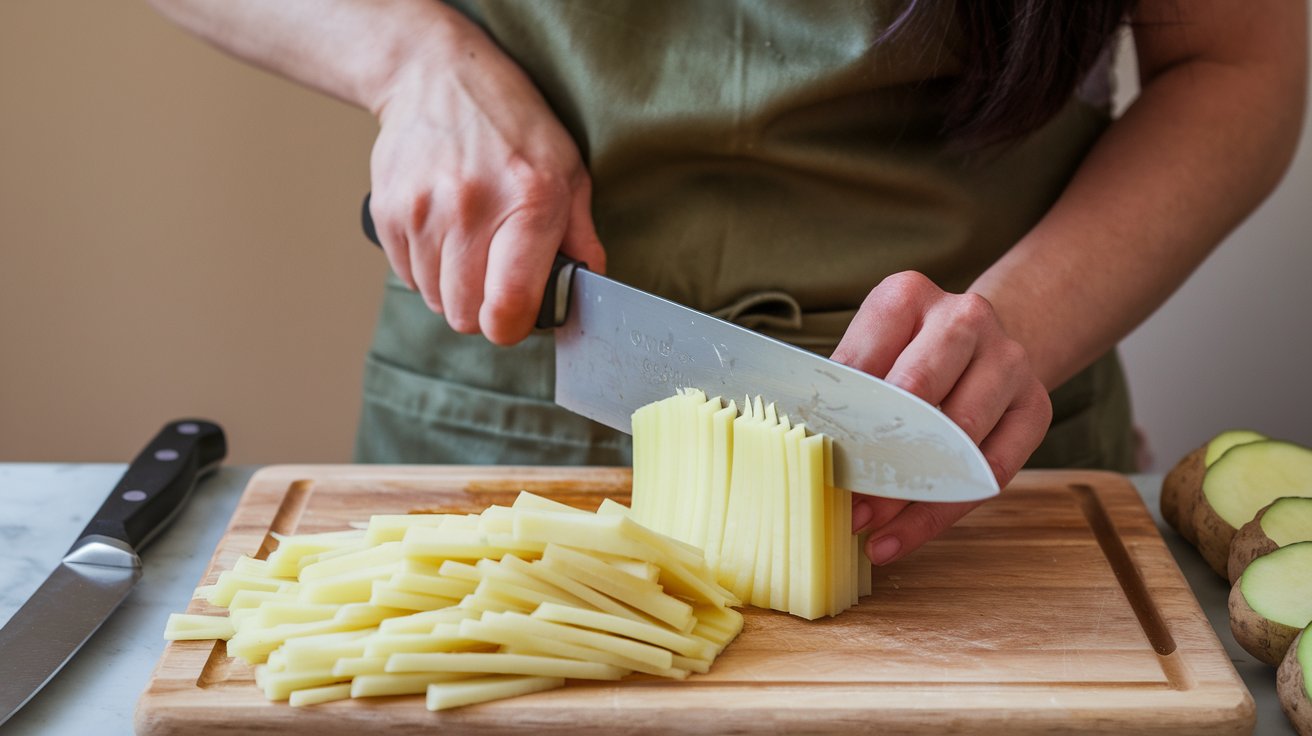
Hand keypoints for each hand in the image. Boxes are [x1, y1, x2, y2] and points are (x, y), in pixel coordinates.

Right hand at [366, 11, 603, 344]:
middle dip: (485, 310)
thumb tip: (587, 290)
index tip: (520, 315)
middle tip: (497, 278)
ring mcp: (421, 213)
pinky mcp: (387, 214)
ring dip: (454, 289)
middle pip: (466, 317)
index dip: (514, 326)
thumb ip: (581, 237)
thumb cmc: (512, 125)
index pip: (508, 307)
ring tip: (471, 246)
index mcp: (528, 202)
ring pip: (435, 302)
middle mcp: (470, 210)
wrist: (436, 75)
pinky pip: (408, 278)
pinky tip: (444, 234)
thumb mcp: (568, 170)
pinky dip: (427, 270)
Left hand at [831, 271, 1051, 564]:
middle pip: (918, 392)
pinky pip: (990, 472)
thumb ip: (842, 393)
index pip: (865, 363)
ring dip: (908, 493)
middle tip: (844, 502)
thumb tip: (803, 449)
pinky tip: (901, 536)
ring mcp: (1008, 360)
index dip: (838, 419)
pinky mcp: (1034, 406)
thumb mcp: (869, 352)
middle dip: (877, 455)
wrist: (982, 342)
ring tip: (867, 527)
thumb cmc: (905, 355)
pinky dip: (941, 512)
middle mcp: (964, 318)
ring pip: (959, 436)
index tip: (813, 464)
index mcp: (908, 296)